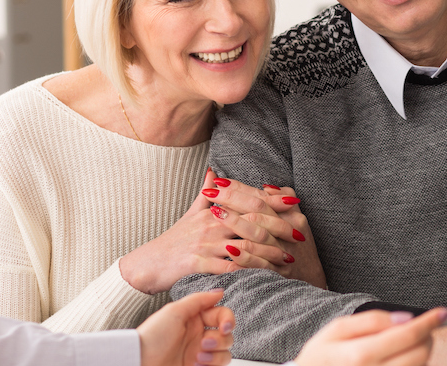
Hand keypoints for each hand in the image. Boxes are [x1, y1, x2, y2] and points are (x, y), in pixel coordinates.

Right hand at [119, 169, 291, 293]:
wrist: (148, 263)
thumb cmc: (173, 240)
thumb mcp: (190, 213)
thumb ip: (207, 192)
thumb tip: (214, 169)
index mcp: (213, 210)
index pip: (248, 202)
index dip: (272, 202)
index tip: (294, 202)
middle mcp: (211, 223)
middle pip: (251, 222)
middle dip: (277, 229)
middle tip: (298, 237)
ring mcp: (205, 244)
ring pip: (244, 246)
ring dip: (268, 254)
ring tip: (286, 261)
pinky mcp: (198, 263)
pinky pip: (228, 268)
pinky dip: (248, 272)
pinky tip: (263, 277)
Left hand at [137, 289, 234, 365]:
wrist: (141, 360)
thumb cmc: (153, 336)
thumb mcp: (174, 311)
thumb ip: (199, 299)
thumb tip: (219, 291)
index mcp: (195, 318)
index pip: (222, 315)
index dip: (227, 320)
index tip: (223, 326)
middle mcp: (199, 334)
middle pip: (227, 334)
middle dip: (219, 339)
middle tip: (203, 343)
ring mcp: (200, 352)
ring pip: (226, 351)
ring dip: (216, 354)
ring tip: (198, 357)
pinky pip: (219, 365)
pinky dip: (213, 364)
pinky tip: (197, 363)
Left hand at [203, 178, 326, 288]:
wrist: (311, 278)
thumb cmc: (296, 244)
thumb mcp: (296, 218)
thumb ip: (282, 199)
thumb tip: (265, 186)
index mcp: (290, 214)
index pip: (260, 197)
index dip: (239, 188)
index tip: (218, 181)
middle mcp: (288, 229)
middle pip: (256, 210)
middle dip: (231, 200)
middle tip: (209, 193)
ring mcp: (282, 250)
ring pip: (257, 233)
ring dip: (234, 223)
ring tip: (213, 213)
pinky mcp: (277, 271)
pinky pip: (259, 262)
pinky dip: (243, 255)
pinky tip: (227, 247)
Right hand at [294, 308, 446, 365]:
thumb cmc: (321, 357)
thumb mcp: (336, 330)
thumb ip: (371, 321)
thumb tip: (405, 319)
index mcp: (360, 356)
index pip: (407, 336)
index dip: (428, 322)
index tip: (441, 313)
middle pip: (420, 354)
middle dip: (426, 337)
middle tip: (418, 328)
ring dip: (420, 352)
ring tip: (401, 344)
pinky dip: (412, 364)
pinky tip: (397, 358)